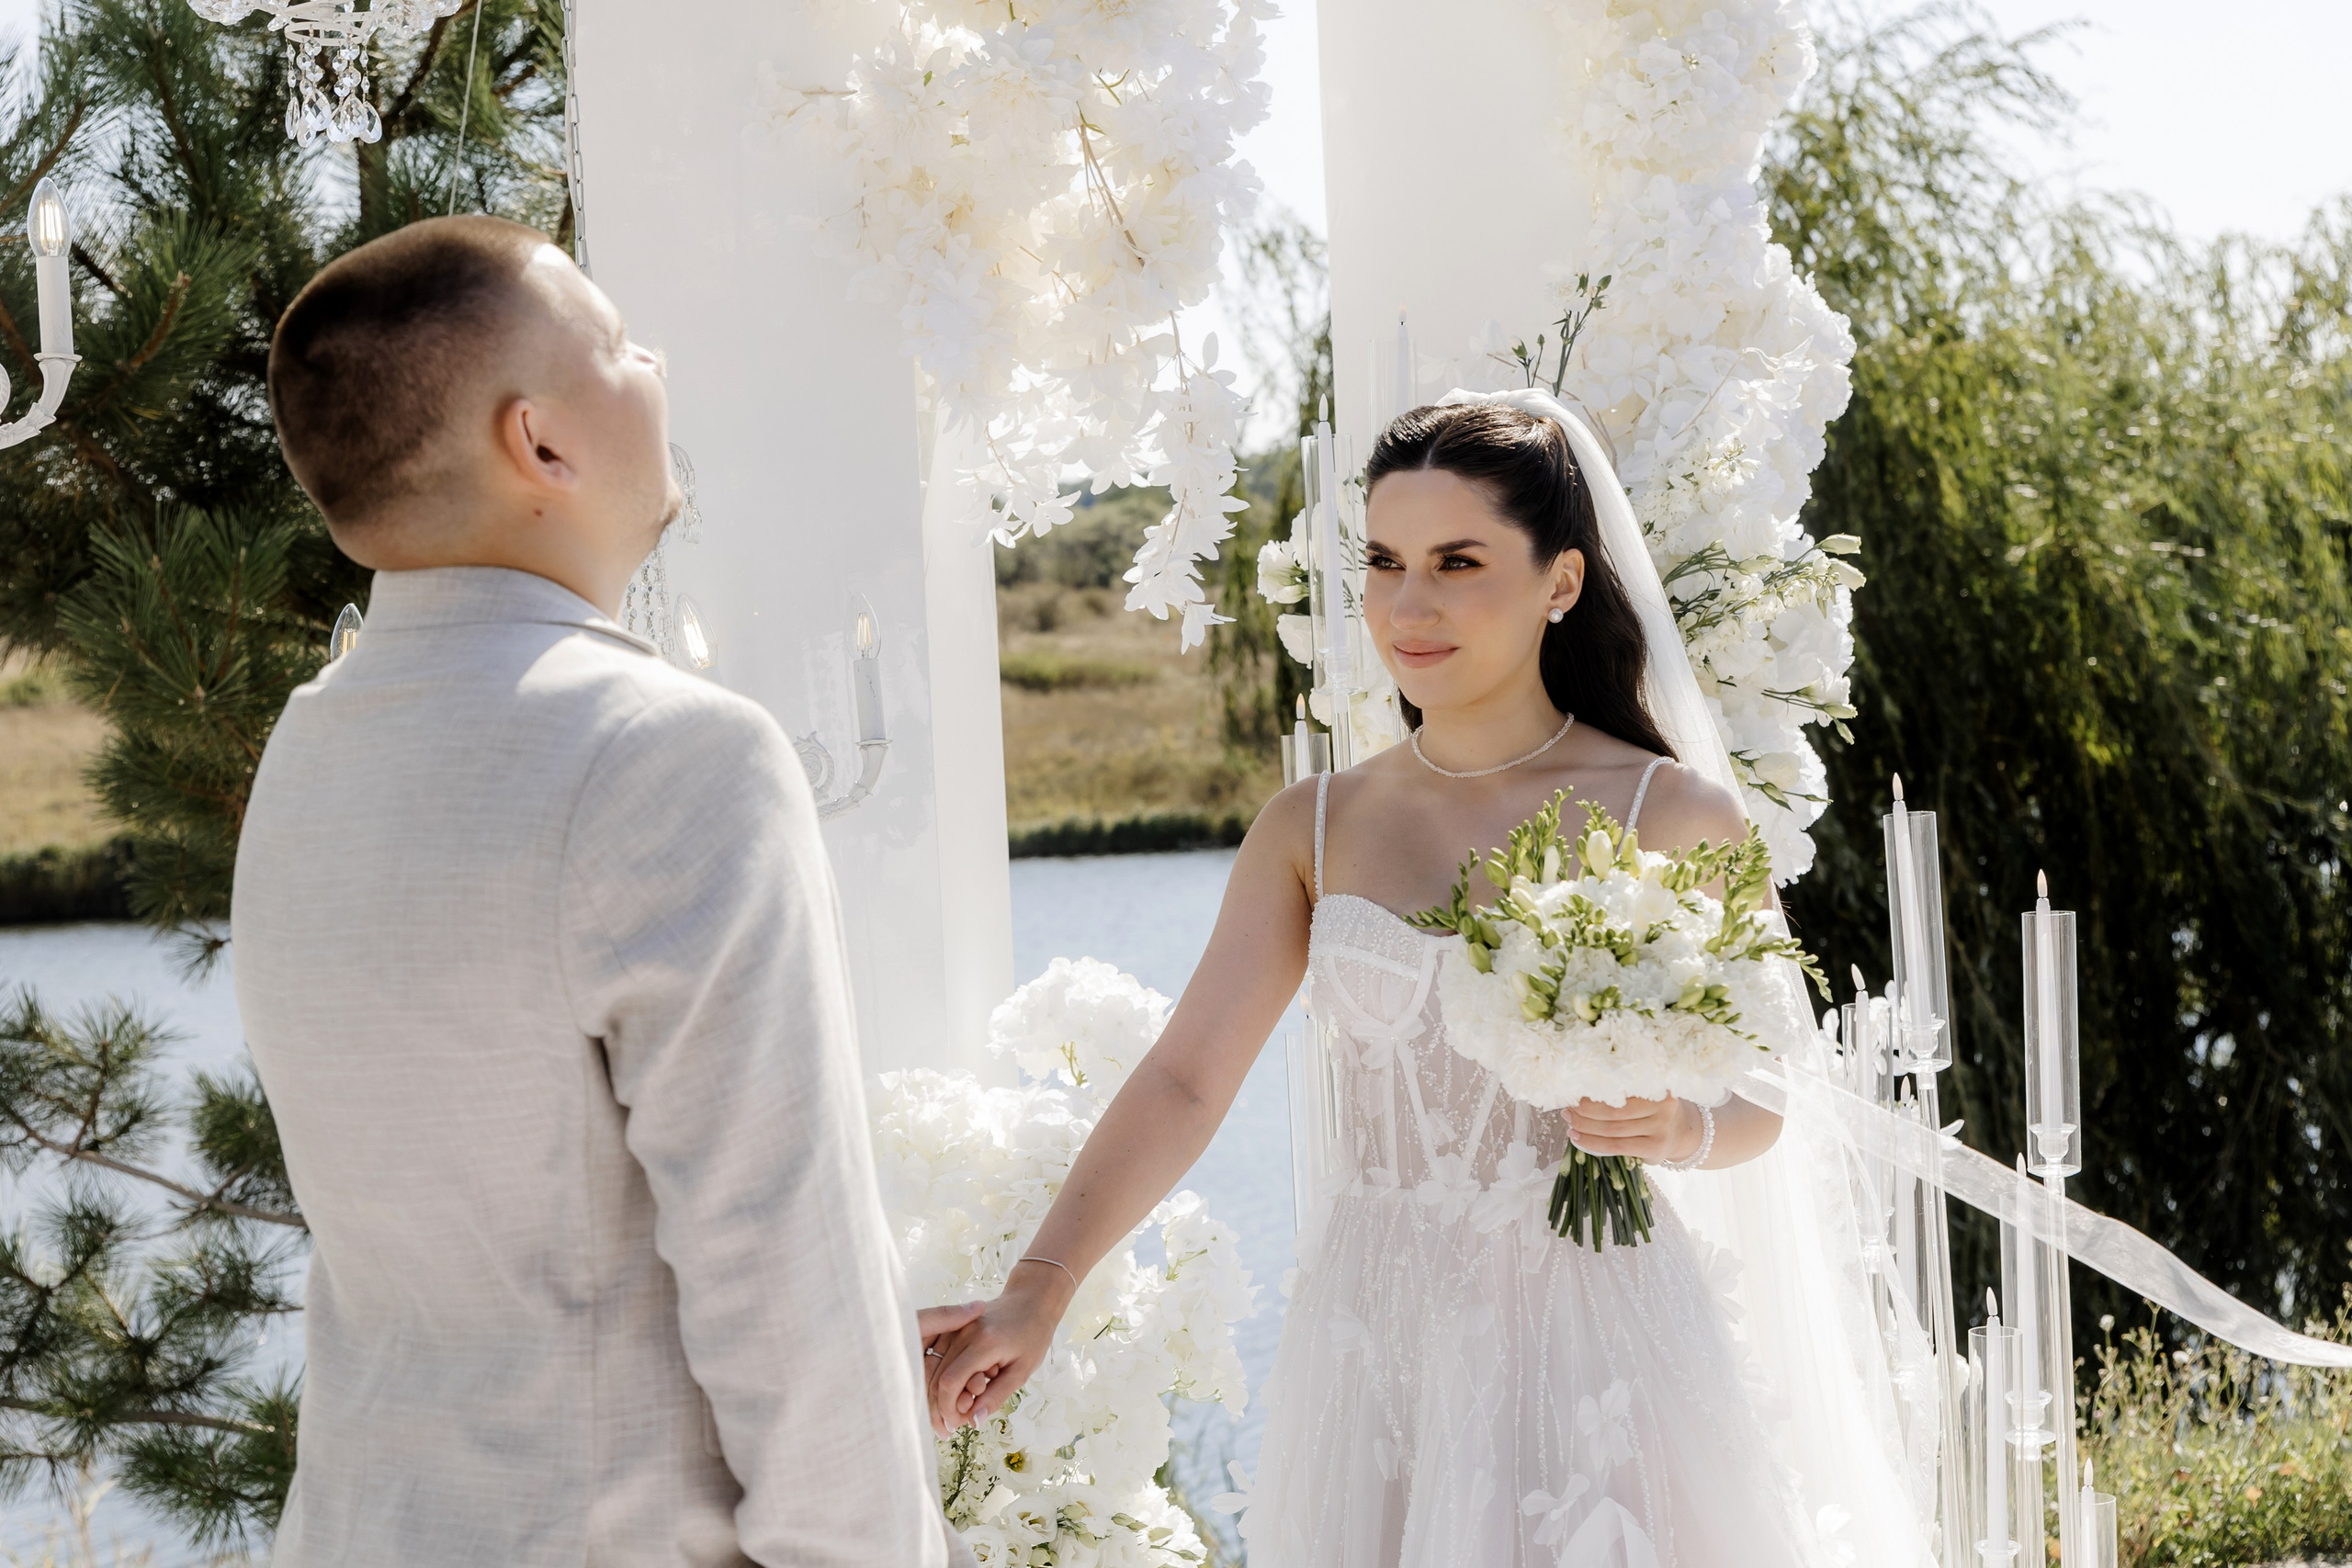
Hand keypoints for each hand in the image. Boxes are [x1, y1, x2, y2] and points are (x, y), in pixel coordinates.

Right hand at [924, 1263, 1073, 1435]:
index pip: (951, 1382)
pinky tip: (944, 1397)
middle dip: (940, 1407)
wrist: (1030, 1300)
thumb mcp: (1022, 1371)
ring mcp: (954, 1328)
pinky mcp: (950, 1328)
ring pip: (931, 1368)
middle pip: (936, 1377)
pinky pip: (935, 1357)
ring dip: (935, 1396)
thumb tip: (974, 1421)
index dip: (949, 1408)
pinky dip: (935, 1379)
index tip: (957, 1425)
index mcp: (983, 1343)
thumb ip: (996, 1396)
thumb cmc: (1032, 1335)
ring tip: (948, 1417)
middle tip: (951, 1428)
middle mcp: (962, 1332)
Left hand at [1564, 1094, 1701, 1163]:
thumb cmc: (1652, 1109)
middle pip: (1614, 1109)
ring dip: (1584, 1127)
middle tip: (1568, 1109)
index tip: (1573, 1090)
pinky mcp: (1655, 1148)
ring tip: (1570, 1122)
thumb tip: (1579, 1091)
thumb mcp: (1645, 1093)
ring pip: (1612, 1129)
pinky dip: (1592, 1143)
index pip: (1619, 1085)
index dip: (1593, 1090)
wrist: (1680, 1132)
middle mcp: (1663, 1105)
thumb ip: (1622, 1091)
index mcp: (1657, 1084)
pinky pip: (1616, 1146)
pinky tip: (1578, 1137)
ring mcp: (1661, 1128)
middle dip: (1584, 1110)